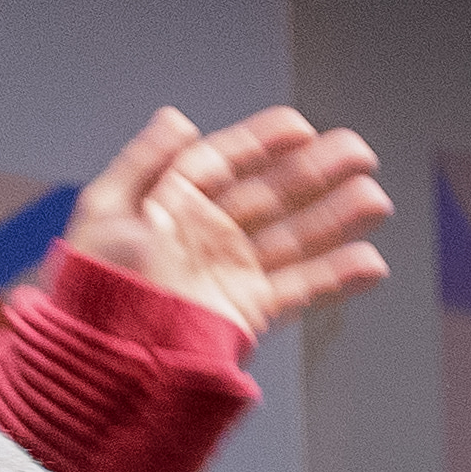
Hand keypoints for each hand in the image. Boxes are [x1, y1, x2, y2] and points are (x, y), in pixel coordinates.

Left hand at [57, 105, 390, 340]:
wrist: (107, 353)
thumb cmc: (96, 285)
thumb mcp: (106, 209)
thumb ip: (143, 162)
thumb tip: (178, 118)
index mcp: (173, 205)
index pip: (225, 163)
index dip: (262, 142)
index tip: (300, 126)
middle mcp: (209, 235)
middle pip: (272, 195)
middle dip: (317, 172)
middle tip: (359, 152)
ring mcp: (234, 272)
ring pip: (296, 237)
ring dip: (338, 217)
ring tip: (374, 198)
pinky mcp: (250, 310)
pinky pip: (302, 288)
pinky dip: (338, 277)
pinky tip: (369, 259)